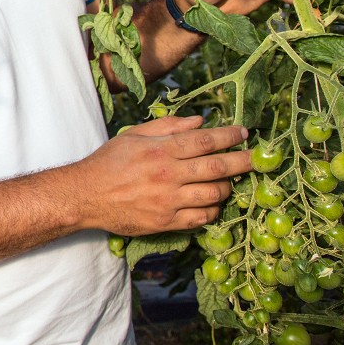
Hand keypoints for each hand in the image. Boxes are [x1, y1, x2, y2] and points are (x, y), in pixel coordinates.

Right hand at [73, 115, 251, 235]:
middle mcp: (168, 175)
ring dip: (228, 187)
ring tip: (229, 181)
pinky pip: (202, 217)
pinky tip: (212, 202)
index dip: (229, 136)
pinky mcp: (166, 222)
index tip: (244, 133)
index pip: (205, 141)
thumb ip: (168, 127)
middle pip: (217, 167)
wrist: (85, 196)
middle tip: (258, 158)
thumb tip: (201, 122)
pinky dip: (213, 210)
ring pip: (214, 194)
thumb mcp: (133, 136)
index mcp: (160, 151)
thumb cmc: (109, 162)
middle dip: (242, 162)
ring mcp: (168, 201)